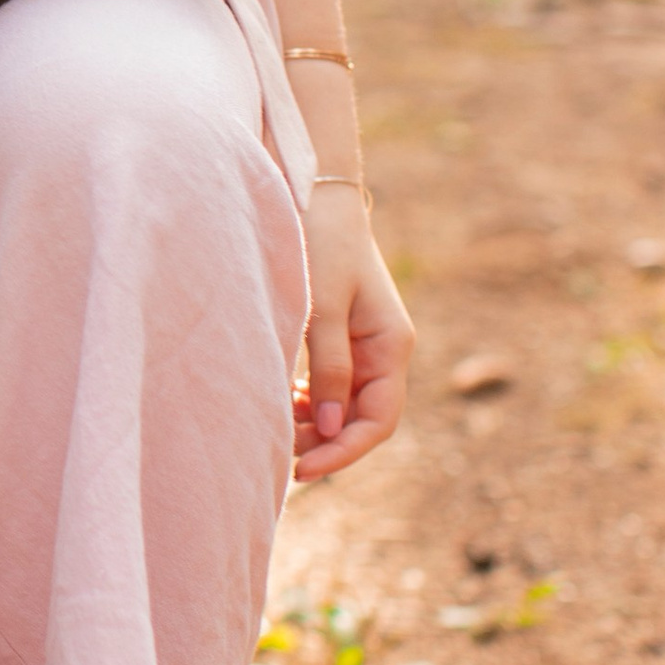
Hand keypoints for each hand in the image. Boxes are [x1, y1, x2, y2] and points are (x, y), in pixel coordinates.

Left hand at [292, 184, 410, 480]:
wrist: (315, 195)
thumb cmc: (320, 242)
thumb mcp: (322, 305)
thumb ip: (327, 366)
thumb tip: (326, 429)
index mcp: (392, 346)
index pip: (378, 420)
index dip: (343, 451)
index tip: (302, 470)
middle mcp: (384, 351)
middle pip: (360, 419)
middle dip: (323, 443)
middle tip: (277, 455)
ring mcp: (364, 345)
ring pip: (342, 405)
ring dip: (312, 425)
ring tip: (273, 429)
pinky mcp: (342, 336)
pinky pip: (330, 385)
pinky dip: (307, 401)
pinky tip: (280, 402)